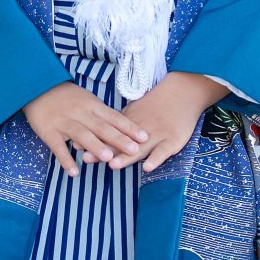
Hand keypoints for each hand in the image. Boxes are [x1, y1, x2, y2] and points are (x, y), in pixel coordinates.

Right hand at [23, 81, 149, 177]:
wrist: (36, 86)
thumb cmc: (67, 96)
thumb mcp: (86, 99)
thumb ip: (101, 115)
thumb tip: (122, 130)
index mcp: (91, 104)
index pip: (113, 117)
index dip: (129, 127)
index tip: (144, 136)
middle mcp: (80, 113)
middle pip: (101, 126)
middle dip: (118, 139)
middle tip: (134, 150)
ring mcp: (64, 122)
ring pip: (81, 135)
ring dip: (95, 146)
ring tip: (108, 158)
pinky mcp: (48, 131)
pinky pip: (57, 147)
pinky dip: (65, 159)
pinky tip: (74, 172)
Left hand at [84, 72, 230, 173]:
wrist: (182, 92)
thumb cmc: (156, 105)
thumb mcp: (135, 111)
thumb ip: (117, 124)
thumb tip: (94, 132)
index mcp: (130, 121)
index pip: (109, 133)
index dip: (93, 139)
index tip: (76, 145)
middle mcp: (140, 129)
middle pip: (120, 142)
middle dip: (103, 150)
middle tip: (87, 158)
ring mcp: (157, 134)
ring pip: (139, 147)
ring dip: (126, 157)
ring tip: (113, 165)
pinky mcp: (172, 140)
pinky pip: (163, 151)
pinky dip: (155, 159)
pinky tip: (147, 167)